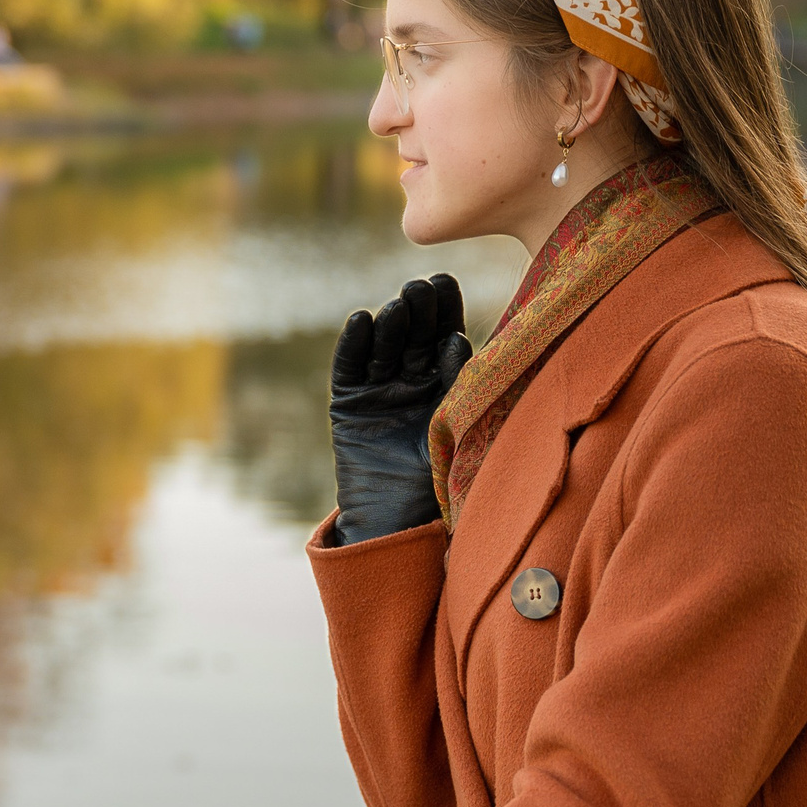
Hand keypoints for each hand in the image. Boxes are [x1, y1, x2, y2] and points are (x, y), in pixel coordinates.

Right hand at [328, 274, 471, 543]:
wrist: (397, 523)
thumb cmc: (440, 484)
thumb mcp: (455, 431)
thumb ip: (456, 386)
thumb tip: (457, 340)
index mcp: (444, 383)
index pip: (444, 336)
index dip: (445, 310)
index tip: (447, 284)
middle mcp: (411, 381)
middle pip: (414, 335)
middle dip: (418, 310)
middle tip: (424, 287)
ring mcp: (378, 390)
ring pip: (384, 346)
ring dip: (390, 322)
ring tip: (399, 305)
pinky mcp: (349, 404)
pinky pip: (349, 368)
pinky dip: (353, 345)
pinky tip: (361, 321)